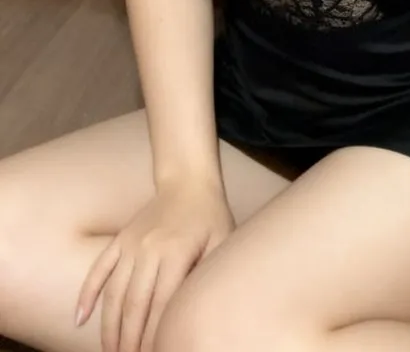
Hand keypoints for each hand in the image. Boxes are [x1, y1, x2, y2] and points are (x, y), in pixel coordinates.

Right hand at [74, 177, 234, 351]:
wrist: (187, 181)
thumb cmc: (210, 217)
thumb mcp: (222, 242)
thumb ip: (208, 275)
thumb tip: (195, 312)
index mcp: (175, 253)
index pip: (161, 306)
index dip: (155, 336)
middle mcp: (148, 249)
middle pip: (134, 305)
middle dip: (130, 340)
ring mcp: (130, 244)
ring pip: (114, 294)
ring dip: (109, 327)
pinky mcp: (119, 240)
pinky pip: (98, 269)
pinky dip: (87, 294)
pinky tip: (79, 319)